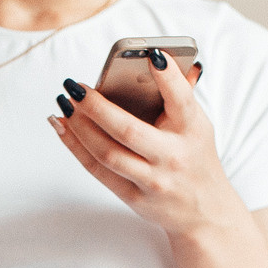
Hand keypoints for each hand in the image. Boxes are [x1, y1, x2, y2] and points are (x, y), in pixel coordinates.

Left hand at [50, 55, 244, 238]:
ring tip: (64, 103)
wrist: (205, 213)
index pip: (182, 100)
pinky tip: (62, 126)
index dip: (168, 78)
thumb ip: (180, 94)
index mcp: (192, 131)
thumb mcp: (198, 125)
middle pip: (128, 131)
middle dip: (96, 107)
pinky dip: (76, 146)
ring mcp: (153, 180)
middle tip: (75, 86)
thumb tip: (157, 59)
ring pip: (107, 153)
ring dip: (79, 127)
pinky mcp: (134, 198)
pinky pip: (97, 170)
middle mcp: (173, 157)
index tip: (151, 54)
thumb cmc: (195, 157)